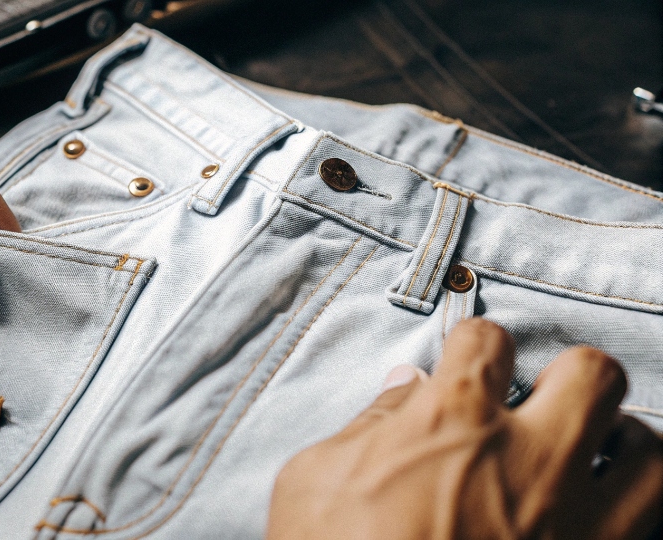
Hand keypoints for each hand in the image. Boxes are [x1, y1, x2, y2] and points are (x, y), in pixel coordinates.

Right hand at [268, 318, 662, 538]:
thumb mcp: (315, 481)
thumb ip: (368, 424)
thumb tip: (405, 386)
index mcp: (452, 423)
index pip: (487, 341)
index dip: (475, 344)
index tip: (470, 358)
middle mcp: (526, 461)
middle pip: (592, 375)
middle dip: (571, 376)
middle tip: (544, 398)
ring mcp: (572, 524)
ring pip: (648, 450)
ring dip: (621, 444)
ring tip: (591, 455)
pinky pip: (652, 523)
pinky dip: (633, 510)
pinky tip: (599, 515)